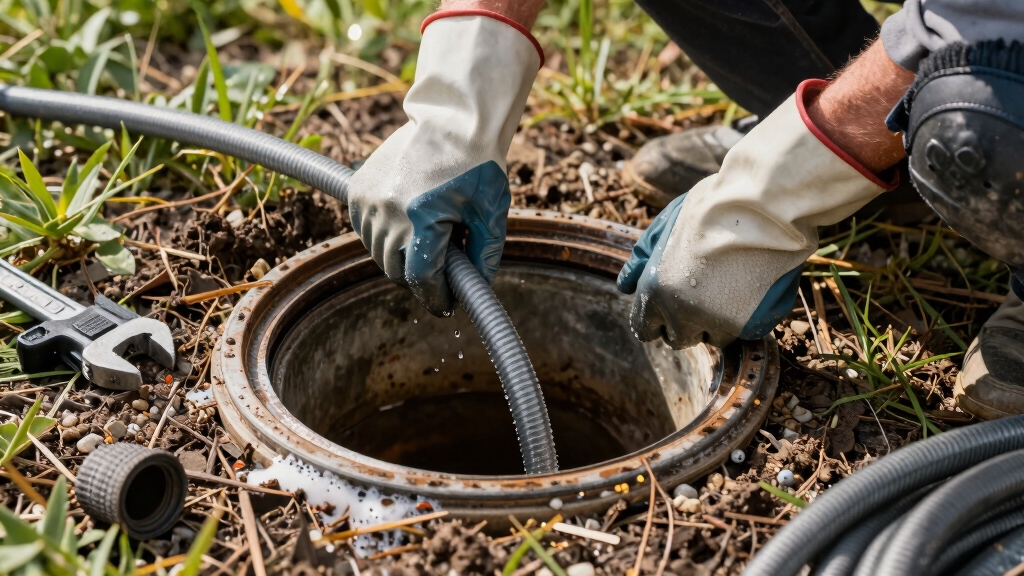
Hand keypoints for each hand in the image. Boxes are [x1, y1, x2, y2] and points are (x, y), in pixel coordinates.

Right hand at [347, 12, 541, 314]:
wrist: (452, 121)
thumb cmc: (477, 165)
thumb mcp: (490, 213)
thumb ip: (484, 256)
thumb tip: (475, 289)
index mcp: (422, 220)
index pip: (421, 279)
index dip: (436, 297)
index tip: (446, 304)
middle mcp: (388, 212)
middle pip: (396, 270)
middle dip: (419, 278)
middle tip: (441, 275)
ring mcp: (369, 200)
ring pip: (379, 253)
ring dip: (400, 258)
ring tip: (428, 243)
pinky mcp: (359, 189)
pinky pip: (366, 230)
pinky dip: (383, 236)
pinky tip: (406, 226)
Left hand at [618, 80, 894, 348]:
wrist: (761, 207)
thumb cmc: (709, 210)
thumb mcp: (663, 228)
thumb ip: (641, 260)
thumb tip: (624, 286)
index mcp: (654, 293)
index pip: (646, 328)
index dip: (656, 317)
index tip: (669, 306)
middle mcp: (682, 315)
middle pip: (679, 337)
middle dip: (685, 321)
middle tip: (703, 291)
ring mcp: (718, 324)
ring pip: (713, 336)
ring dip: (717, 319)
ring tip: (731, 283)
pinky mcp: (751, 327)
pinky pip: (744, 333)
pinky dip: (746, 316)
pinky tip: (751, 287)